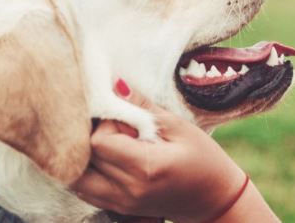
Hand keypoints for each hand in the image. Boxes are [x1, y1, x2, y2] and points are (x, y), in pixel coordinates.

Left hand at [72, 80, 246, 222]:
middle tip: (119, 129)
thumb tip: (115, 85)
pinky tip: (111, 159)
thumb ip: (143, 108)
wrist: (216, 199)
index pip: (99, 141)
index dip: (107, 123)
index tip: (125, 118)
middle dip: (95, 136)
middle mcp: (129, 190)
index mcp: (146, 167)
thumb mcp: (180, 127)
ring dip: (87, 156)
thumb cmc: (204, 160)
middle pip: (85, 158)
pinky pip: (86, 190)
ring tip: (112, 143)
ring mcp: (122, 203)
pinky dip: (90, 172)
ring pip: (78, 177)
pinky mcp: (119, 209)